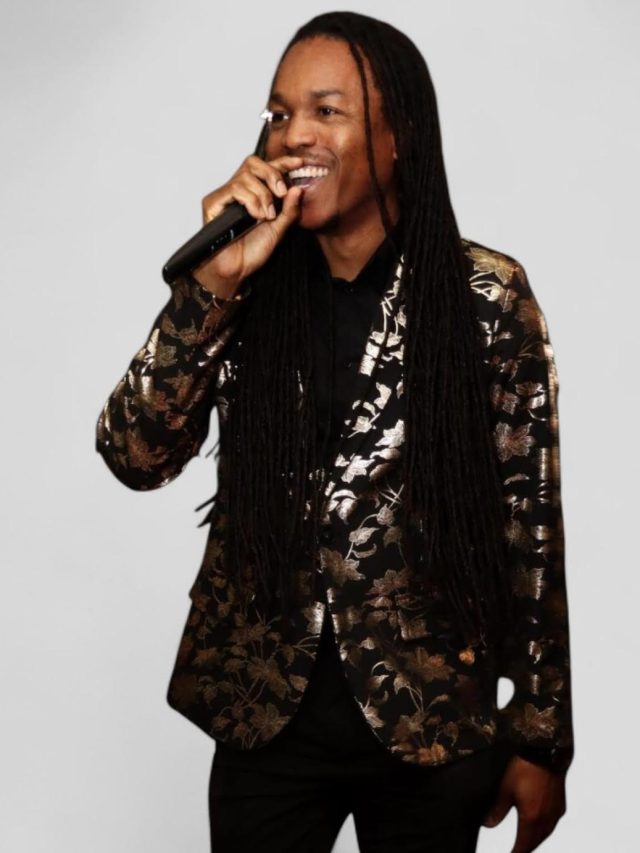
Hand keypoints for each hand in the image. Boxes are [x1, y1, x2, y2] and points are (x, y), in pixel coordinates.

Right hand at [192, 154, 304, 297]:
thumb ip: (289, 210)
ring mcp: (224, 196)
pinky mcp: (213, 203)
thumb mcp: (279, 229)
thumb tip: (298, 188)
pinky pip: (234, 189)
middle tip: (281, 192)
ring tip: (266, 216)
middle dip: (271, 174)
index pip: (267, 168)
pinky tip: (255, 217)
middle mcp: (238, 190)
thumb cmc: (253, 251)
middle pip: (253, 163)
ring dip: (262, 195)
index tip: (300, 163)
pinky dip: (250, 201)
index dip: (283, 162)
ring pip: (245, 176)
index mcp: (254, 193)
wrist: (237, 269)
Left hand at [482, 755, 566, 851]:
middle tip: (516, 851)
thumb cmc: (526, 768)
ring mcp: (555, 814)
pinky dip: (542, 830)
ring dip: (534, 841)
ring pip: (544, 835)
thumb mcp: (506, 789)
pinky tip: (538, 826)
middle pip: (535, 844)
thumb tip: (488, 824)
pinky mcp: (560, 806)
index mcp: (532, 819)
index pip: (523, 847)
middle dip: (525, 849)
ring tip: (525, 843)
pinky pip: (551, 825)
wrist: (547, 752)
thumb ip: (497, 810)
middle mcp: (546, 820)